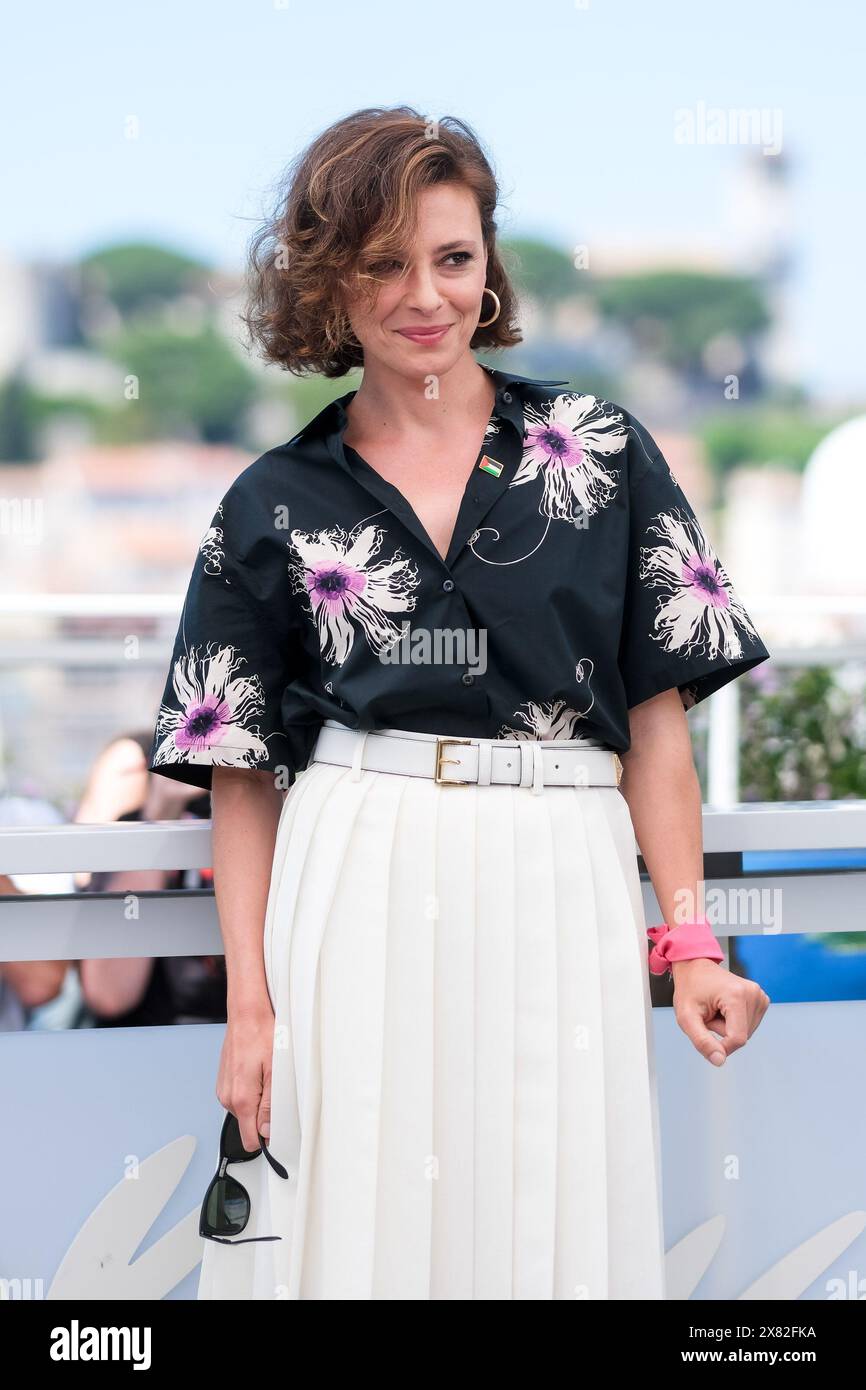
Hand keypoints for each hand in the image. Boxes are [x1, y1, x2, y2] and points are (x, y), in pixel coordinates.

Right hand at [216, 1004, 274, 1148]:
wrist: (246, 1014)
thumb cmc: (261, 1035)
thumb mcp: (275, 1072)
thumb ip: (271, 1105)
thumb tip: (268, 1130)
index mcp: (241, 1099)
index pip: (249, 1139)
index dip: (265, 1140)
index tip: (276, 1134)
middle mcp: (227, 1097)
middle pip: (249, 1125)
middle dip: (264, 1115)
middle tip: (276, 1089)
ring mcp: (223, 1089)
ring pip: (245, 1111)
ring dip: (257, 1100)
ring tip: (266, 1076)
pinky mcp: (224, 1082)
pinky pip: (239, 1097)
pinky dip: (250, 1090)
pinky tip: (257, 1072)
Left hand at [670, 959, 769, 1066]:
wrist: (695, 967)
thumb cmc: (689, 989)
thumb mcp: (686, 1017)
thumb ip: (702, 1041)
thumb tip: (720, 1061)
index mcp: (737, 995)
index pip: (738, 1039)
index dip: (720, 1045)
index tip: (705, 1031)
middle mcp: (754, 993)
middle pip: (742, 1036)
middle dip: (722, 1031)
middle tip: (709, 1012)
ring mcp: (760, 995)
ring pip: (746, 1032)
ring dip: (728, 1026)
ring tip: (716, 1008)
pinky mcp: (762, 999)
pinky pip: (749, 1025)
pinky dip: (735, 1021)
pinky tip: (725, 1007)